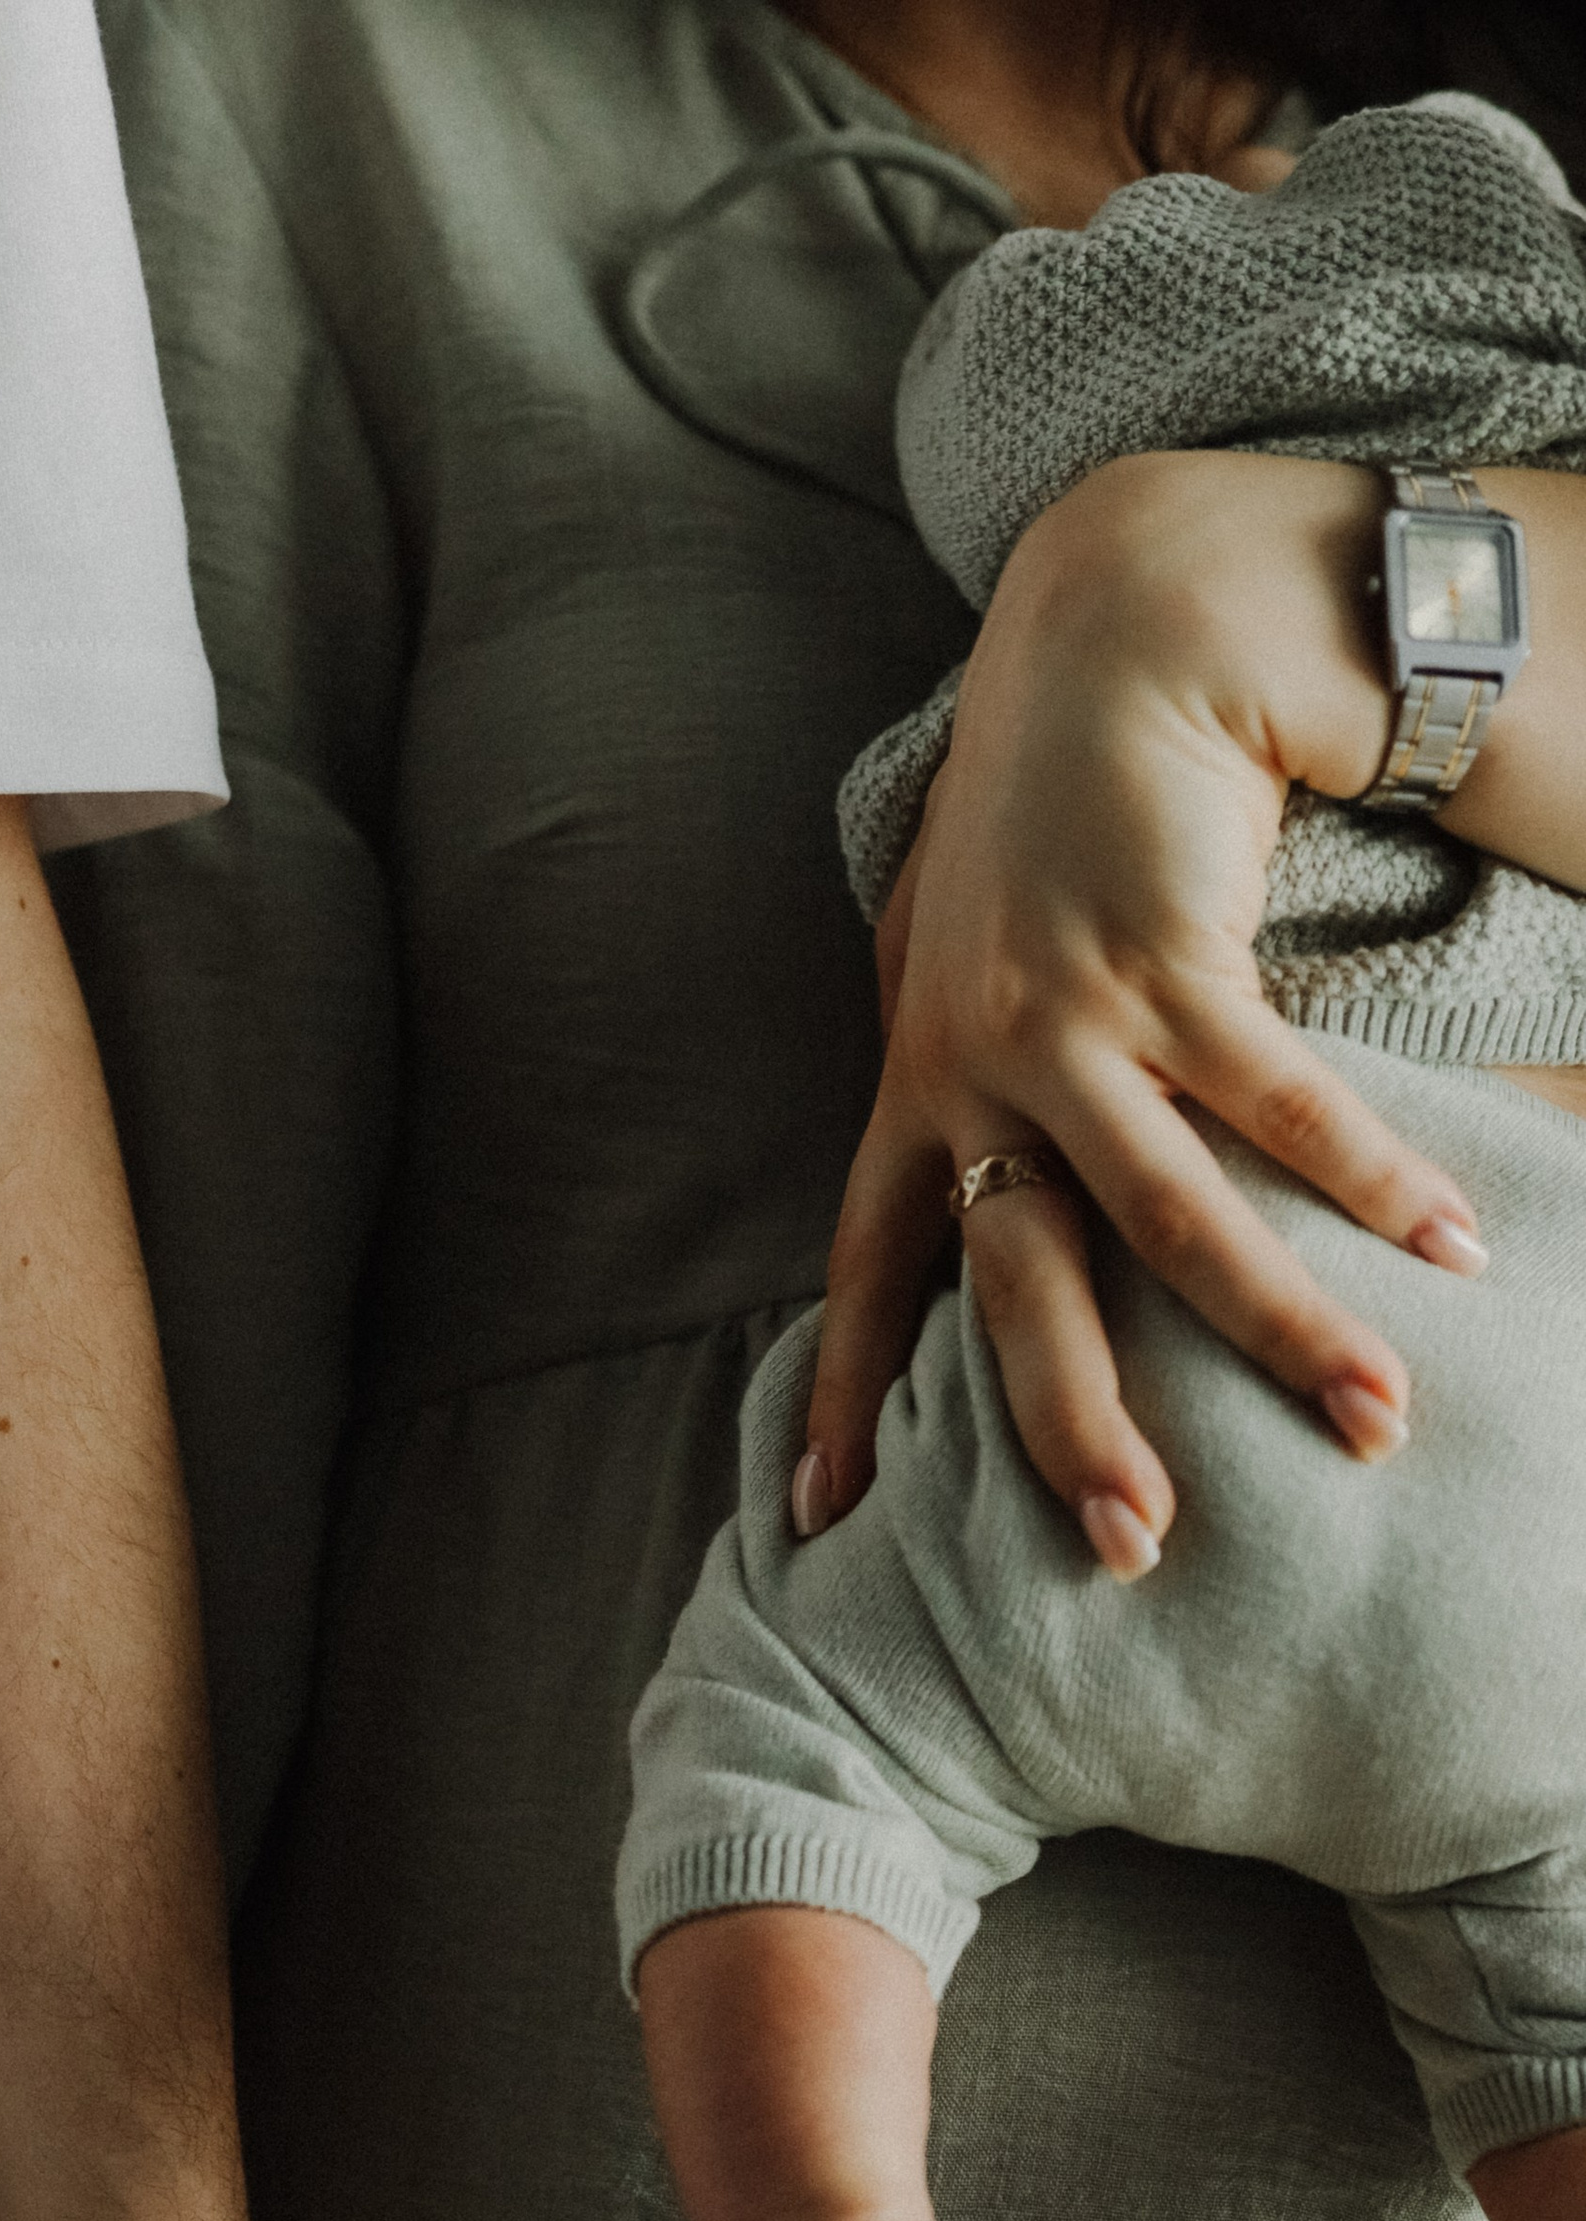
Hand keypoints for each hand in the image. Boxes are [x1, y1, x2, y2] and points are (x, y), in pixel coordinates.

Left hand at [805, 454, 1488, 1567]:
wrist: (1114, 618)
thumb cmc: (1052, 794)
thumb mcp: (975, 940)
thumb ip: (967, 1058)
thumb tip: (979, 1168)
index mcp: (920, 1078)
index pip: (875, 1266)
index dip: (849, 1392)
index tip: (823, 1518)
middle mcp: (972, 1068)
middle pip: (1019, 1287)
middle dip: (1074, 1426)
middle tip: (1133, 1549)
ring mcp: (1064, 1018)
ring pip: (1171, 1221)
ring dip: (1282, 1330)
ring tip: (1371, 1425)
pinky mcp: (1167, 959)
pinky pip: (1283, 1104)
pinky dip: (1373, 1177)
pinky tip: (1451, 1246)